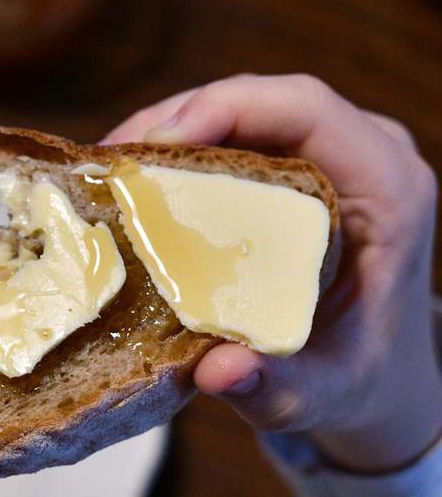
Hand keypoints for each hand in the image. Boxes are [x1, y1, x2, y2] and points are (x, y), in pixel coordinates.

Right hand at [104, 74, 441, 473]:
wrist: (382, 384)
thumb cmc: (361, 385)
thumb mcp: (324, 395)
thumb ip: (277, 389)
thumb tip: (218, 372)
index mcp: (389, 189)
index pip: (306, 109)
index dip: (226, 107)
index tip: (155, 145)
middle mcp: (364, 156)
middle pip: (260, 100)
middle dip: (174, 120)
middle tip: (108, 166)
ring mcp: (331, 156)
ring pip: (240, 111)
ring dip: (167, 133)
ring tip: (107, 175)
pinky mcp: (299, 168)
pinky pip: (233, 137)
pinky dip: (178, 154)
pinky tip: (134, 186)